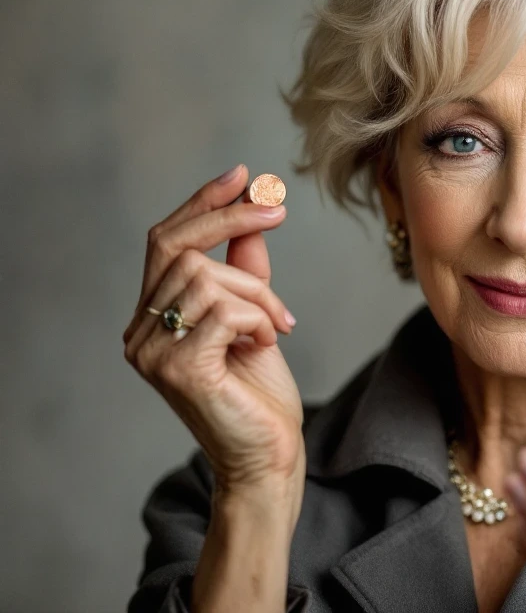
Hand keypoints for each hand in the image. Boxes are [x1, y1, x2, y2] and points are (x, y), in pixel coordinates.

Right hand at [123, 164, 304, 506]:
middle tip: (278, 211)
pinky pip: (224, 311)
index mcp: (152, 318)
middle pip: (181, 249)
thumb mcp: (254, 317)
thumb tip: (251, 214)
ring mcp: (153, 353)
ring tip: (276, 324)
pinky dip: (257, 318)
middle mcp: (140, 333)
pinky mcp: (179, 370)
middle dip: (231, 221)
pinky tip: (268, 341)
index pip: (164, 243)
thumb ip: (244, 271)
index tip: (242, 175)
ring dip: (257, 294)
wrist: (270, 456)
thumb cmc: (259, 393)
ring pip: (209, 278)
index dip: (200, 204)